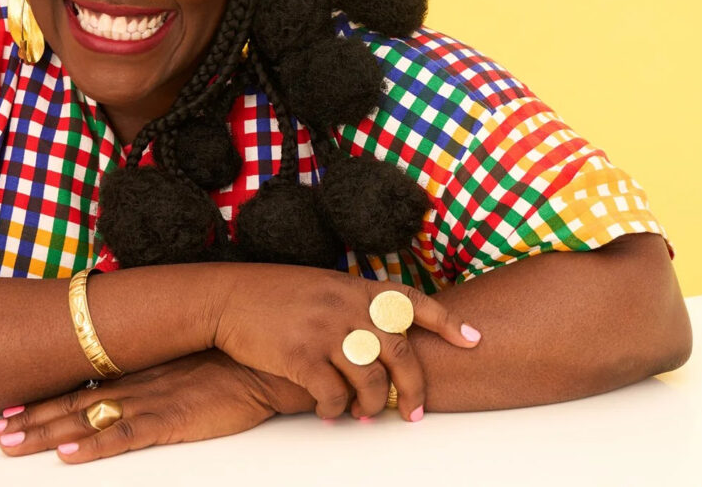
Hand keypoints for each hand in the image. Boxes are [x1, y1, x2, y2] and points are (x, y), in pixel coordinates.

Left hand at [0, 350, 313, 462]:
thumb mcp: (185, 368)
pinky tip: (68, 454)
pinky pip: (126, 435)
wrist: (266, 361)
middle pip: (71, 406)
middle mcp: (135, 385)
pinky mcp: (173, 420)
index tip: (7, 413)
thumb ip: (156, 378)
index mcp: (138, 374)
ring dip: (45, 434)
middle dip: (28, 422)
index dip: (41, 403)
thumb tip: (128, 389)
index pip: (78, 391)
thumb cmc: (231, 364)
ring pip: (87, 420)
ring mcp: (151, 401)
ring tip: (9, 445)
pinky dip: (94, 445)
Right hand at [210, 264, 480, 419]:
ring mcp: (324, 330)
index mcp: (354, 287)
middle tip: (415, 412)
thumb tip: (381, 335)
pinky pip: (333, 394)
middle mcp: (346, 306)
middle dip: (414, 387)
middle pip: (400, 350)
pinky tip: (329, 412)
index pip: (412, 301)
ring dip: (372, 404)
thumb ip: (353, 303)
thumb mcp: (321, 286)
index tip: (473, 340)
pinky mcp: (300, 354)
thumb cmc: (273, 294)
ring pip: (370, 378)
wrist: (227, 297)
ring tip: (365, 415)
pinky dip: (336, 410)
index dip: (447, 321)